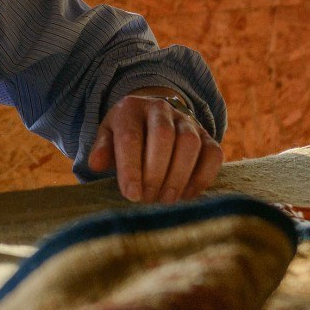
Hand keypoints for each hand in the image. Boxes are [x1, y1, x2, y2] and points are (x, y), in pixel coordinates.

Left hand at [85, 92, 222, 203]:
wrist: (153, 118)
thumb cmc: (127, 135)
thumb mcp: (108, 137)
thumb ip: (102, 150)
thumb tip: (95, 164)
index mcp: (131, 108)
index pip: (131, 137)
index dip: (131, 168)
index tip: (131, 195)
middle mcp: (161, 109)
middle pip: (163, 136)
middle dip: (156, 173)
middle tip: (148, 200)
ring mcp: (187, 121)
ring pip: (190, 143)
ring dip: (179, 176)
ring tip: (166, 201)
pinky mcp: (207, 136)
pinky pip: (213, 154)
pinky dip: (202, 177)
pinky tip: (187, 196)